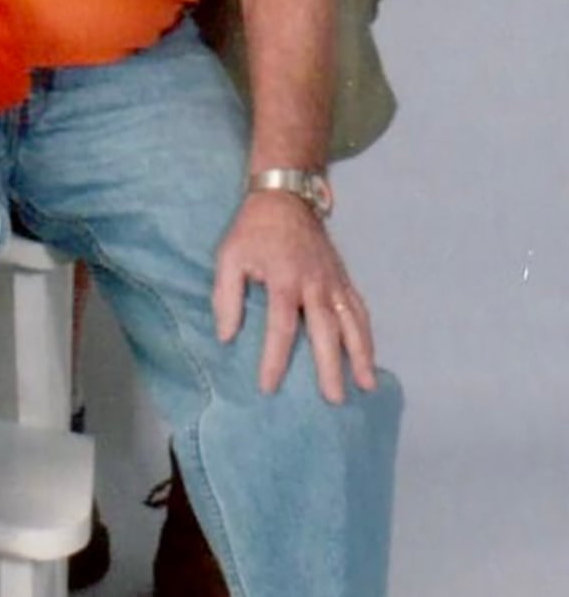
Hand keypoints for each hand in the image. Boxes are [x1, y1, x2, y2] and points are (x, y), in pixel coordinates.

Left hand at [213, 193, 376, 403]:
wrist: (285, 196)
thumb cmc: (253, 230)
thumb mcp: (229, 256)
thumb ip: (226, 297)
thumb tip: (226, 336)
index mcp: (284, 280)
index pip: (281, 327)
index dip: (274, 359)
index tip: (268, 387)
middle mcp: (314, 284)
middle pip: (325, 331)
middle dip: (330, 366)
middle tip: (334, 399)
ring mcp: (333, 282)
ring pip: (351, 323)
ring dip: (360, 355)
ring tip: (366, 385)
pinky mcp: (343, 279)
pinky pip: (359, 310)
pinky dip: (367, 335)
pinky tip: (370, 358)